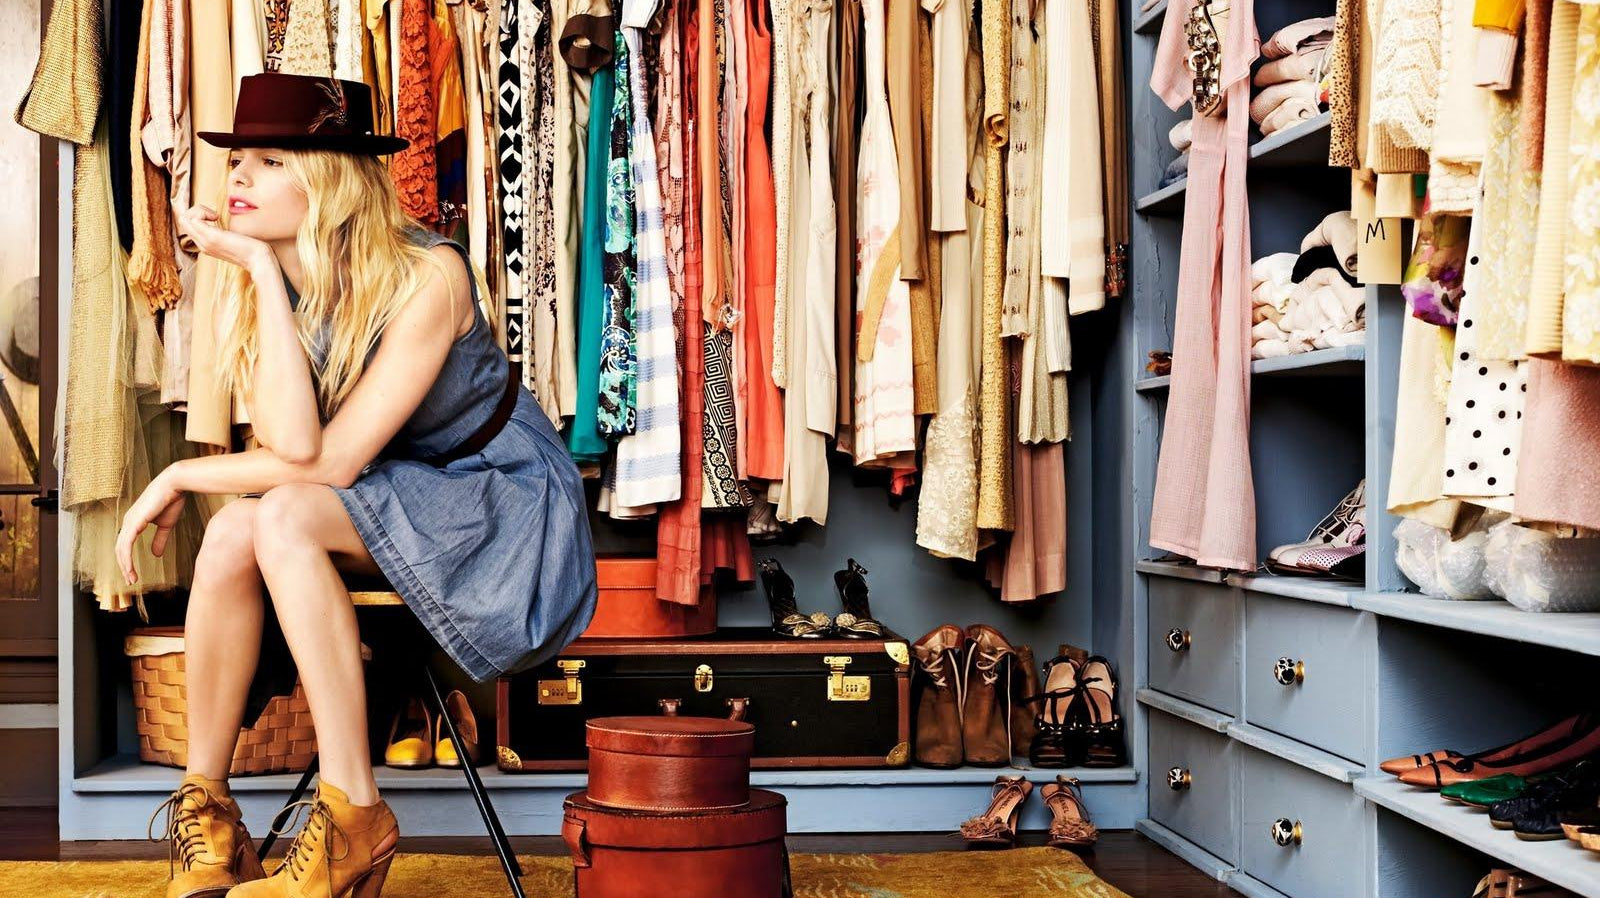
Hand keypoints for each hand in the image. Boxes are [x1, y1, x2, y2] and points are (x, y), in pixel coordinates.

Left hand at [115, 469, 188, 584]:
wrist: (175, 485)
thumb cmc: (171, 500)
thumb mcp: (165, 525)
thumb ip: (159, 539)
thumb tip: (156, 554)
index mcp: (134, 522)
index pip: (126, 545)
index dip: (128, 560)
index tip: (134, 573)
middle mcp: (128, 522)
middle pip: (120, 549)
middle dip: (124, 566)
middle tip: (130, 580)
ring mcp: (129, 522)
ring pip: (121, 549)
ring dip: (125, 566)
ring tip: (131, 578)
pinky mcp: (134, 523)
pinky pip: (126, 545)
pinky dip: (127, 559)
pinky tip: (129, 568)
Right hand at [177, 203, 273, 271]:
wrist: (259, 261)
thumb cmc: (253, 249)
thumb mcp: (235, 240)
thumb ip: (226, 233)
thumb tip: (224, 222)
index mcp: (206, 245)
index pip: (188, 225)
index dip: (198, 215)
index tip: (215, 216)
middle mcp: (202, 244)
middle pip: (183, 221)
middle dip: (196, 210)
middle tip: (214, 214)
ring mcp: (205, 242)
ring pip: (184, 218)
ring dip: (198, 210)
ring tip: (214, 215)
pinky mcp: (212, 237)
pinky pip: (193, 219)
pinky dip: (202, 212)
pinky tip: (216, 217)